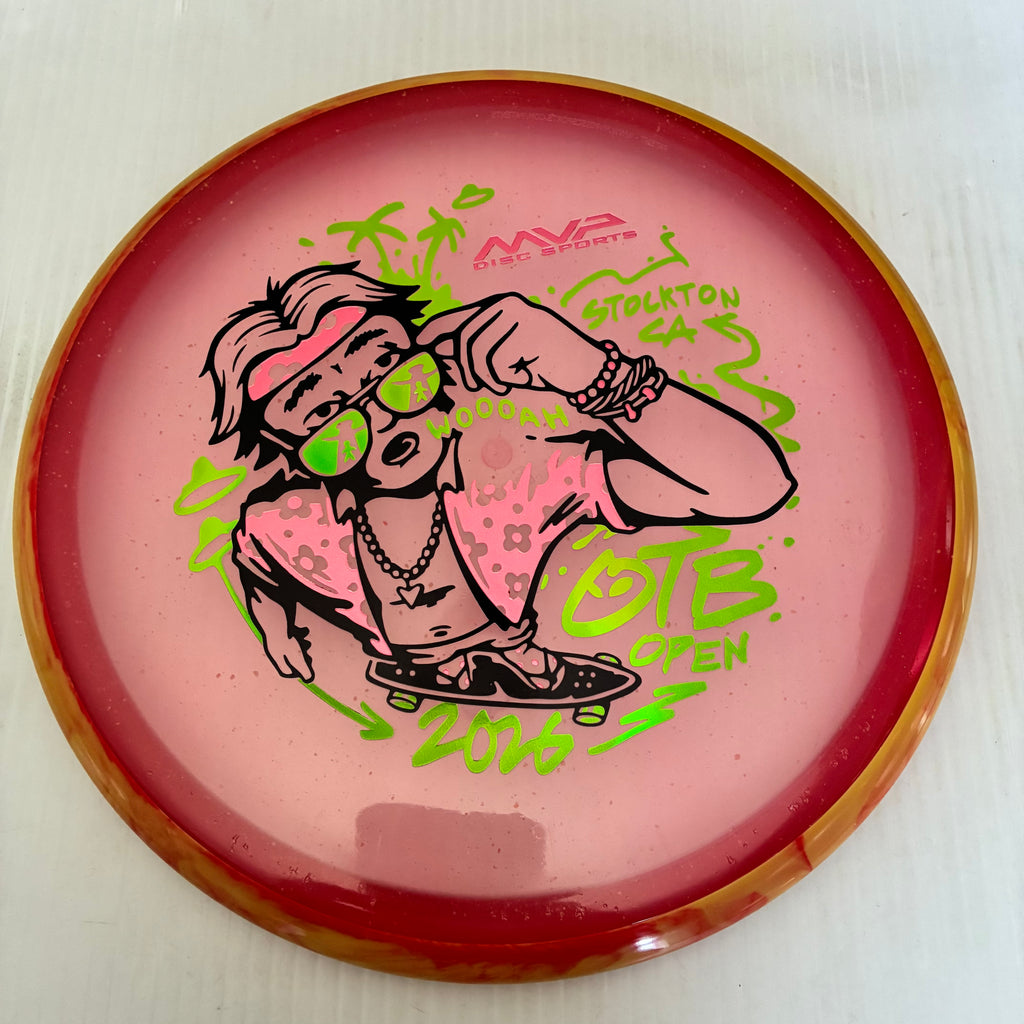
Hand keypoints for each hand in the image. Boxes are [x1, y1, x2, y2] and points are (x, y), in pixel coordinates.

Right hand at [263, 626, 313, 680]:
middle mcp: (277, 649)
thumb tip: (309, 679)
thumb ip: (303, 668)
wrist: (275, 612)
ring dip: (303, 644)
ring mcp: (280, 638)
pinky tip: (304, 630)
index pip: (287, 671)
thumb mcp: (297, 655)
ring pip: (295, 645)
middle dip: (303, 657)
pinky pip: (294, 633)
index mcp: (278, 658)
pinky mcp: (284, 628)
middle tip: (308, 656)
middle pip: (292, 658)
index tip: (307, 669)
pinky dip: (301, 632)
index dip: (298, 672)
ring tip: (305, 642)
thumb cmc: (285, 636)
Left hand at [417, 294, 603, 395]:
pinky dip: (504, 378)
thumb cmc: (544, 363)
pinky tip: (521, 378)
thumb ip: (478, 349)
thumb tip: (438, 354)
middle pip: (464, 340)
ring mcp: (516, 317)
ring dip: (487, 377)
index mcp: (498, 307)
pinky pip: (496, 363)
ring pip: (477, 353)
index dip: (433, 332)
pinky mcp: (525, 332)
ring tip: (504, 384)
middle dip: (466, 369)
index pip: (456, 318)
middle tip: (478, 386)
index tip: (418, 347)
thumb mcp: (507, 354)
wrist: (585, 367)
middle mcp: (504, 306)